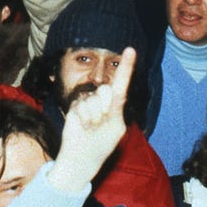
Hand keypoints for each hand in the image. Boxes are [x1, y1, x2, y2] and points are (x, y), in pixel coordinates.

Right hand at [47, 46, 133, 191]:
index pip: (122, 84)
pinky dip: (84, 116)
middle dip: (104, 107)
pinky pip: (81, 104)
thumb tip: (106, 93)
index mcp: (116, 105)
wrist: (82, 157)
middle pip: (105, 90)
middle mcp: (102, 101)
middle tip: (101, 122)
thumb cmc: (103, 145)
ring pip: (93, 98)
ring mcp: (89, 102)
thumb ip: (115, 108)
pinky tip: (83, 125)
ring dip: (93, 115)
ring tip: (91, 126)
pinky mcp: (76, 106)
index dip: (126, 66)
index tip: (130, 49)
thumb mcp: (116, 127)